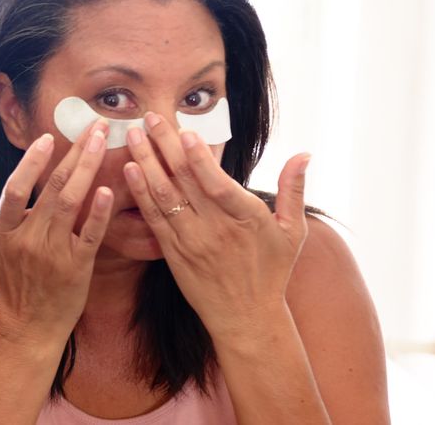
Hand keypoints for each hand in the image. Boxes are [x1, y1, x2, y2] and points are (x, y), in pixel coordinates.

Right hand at [0, 121, 112, 342]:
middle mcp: (27, 240)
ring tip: (102, 141)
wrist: (28, 330)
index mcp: (2, 233)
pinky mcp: (78, 268)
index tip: (49, 138)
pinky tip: (108, 190)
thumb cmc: (3, 287)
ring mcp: (53, 254)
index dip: (32, 162)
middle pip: (52, 188)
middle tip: (92, 125)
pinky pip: (90, 234)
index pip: (16, 189)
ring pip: (72, 203)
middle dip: (73, 152)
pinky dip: (99, 212)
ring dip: (88, 168)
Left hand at [122, 112, 309, 335]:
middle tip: (148, 116)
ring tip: (132, 134)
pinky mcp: (172, 252)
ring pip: (163, 194)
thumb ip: (294, 190)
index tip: (183, 131)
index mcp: (245, 218)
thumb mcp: (293, 232)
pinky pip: (152, 217)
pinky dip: (140, 192)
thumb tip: (304, 154)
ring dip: (145, 161)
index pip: (216, 182)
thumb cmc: (272, 271)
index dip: (198, 156)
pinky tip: (129, 169)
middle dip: (163, 145)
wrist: (246, 318)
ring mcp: (190, 240)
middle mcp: (215, 228)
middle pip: (184, 179)